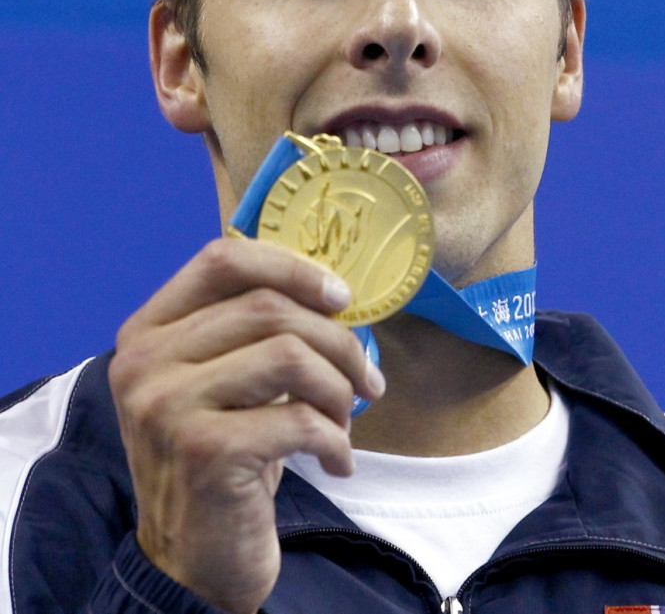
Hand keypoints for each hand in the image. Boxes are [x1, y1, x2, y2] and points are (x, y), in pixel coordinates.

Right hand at [109, 236, 384, 613]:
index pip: (220, 259)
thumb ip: (250, 329)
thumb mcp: (221, 380)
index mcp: (147, 330)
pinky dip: (335, 439)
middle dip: (336, 339)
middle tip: (367, 376)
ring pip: (290, 354)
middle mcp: (146, 362)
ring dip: (339, 388)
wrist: (191, 557)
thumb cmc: (221, 454)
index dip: (289, 266)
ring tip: (346, 419)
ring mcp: (168, 406)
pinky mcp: (204, 451)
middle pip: (267, 306)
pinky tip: (336, 460)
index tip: (340, 296)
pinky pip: (299, 418)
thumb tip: (333, 289)